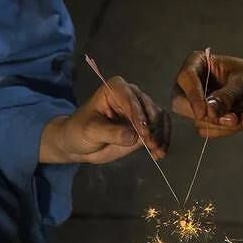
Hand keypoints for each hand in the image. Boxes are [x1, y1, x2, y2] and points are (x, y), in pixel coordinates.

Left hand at [40, 76, 170, 163]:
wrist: (79, 143)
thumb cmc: (79, 131)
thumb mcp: (91, 132)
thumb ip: (112, 133)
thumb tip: (134, 136)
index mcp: (116, 88)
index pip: (132, 99)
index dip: (139, 115)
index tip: (143, 132)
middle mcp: (132, 95)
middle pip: (150, 108)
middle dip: (153, 127)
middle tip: (151, 144)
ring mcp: (141, 110)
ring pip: (159, 119)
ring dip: (161, 135)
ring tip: (157, 152)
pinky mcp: (146, 125)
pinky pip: (161, 129)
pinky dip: (163, 141)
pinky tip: (160, 153)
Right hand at [172, 51, 242, 137]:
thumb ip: (226, 97)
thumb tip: (208, 112)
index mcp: (199, 63)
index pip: (185, 78)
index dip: (192, 96)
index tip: (203, 112)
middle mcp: (194, 83)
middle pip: (181, 104)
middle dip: (209, 116)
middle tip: (233, 120)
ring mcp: (198, 102)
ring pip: (199, 121)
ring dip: (226, 125)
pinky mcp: (207, 118)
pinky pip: (209, 131)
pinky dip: (230, 130)